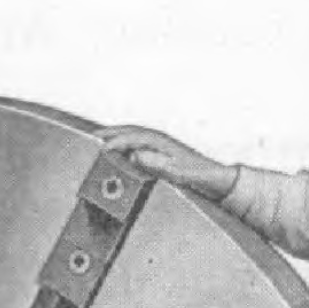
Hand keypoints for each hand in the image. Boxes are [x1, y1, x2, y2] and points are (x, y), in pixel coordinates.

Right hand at [97, 125, 237, 199]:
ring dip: (118, 135)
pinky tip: (122, 149)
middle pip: (132, 131)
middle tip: (94, 135)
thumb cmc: (196, 174)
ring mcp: (161, 144)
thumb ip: (156, 163)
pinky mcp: (162, 151)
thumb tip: (135, 155)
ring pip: (135, 135)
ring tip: (102, 138)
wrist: (213, 176)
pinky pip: (139, 142)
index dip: (118, 141)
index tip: (103, 148)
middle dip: (113, 132)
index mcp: (162, 142)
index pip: (135, 138)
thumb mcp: (177, 171)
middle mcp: (160, 140)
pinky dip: (127, 142)